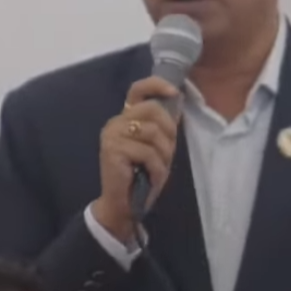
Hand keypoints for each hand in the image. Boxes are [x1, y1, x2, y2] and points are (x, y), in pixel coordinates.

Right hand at [91, 76, 180, 242]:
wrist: (123, 205)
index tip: (175, 92)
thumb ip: (162, 127)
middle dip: (168, 132)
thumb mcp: (156, 148)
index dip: (156, 85)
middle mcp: (116, 122)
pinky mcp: (113, 150)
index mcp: (126, 118)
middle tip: (167, 153)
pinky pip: (148, 153)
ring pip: (153, 132)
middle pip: (152, 109)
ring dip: (164, 155)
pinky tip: (151, 178)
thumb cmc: (141, 176)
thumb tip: (178, 102)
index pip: (137, 89)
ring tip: (158, 169)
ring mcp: (112, 135)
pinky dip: (157, 168)